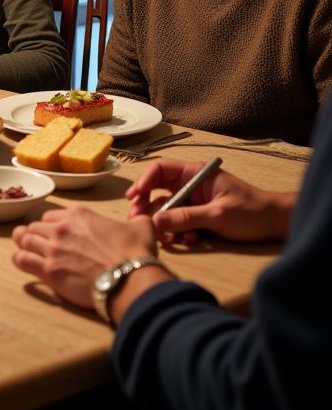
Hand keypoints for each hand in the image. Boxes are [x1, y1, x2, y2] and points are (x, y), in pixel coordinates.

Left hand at [12, 206, 157, 309]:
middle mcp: (61, 228)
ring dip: (23, 244)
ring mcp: (52, 249)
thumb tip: (144, 218)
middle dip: (35, 234)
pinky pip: (22, 260)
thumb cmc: (136, 253)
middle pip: (35, 227)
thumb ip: (138, 219)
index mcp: (78, 215)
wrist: (131, 278)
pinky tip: (22, 262)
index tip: (55, 233)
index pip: (52, 216)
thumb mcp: (141, 227)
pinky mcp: (49, 271)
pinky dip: (20, 259)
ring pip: (24, 240)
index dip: (52, 225)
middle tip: (37, 243)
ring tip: (24, 248)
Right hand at [126, 159, 293, 243]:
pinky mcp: (198, 214)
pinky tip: (186, 240)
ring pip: (167, 208)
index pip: (160, 169)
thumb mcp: (218, 215)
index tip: (133, 198)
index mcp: (195, 173)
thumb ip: (186, 217)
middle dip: (148, 206)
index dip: (144, 181)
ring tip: (163, 238)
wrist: (276, 224)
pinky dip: (179, 231)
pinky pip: (179, 220)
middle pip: (158, 189)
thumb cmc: (251, 212)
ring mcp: (194, 199)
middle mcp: (190, 183)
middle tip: (138, 221)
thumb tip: (155, 222)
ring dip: (164, 223)